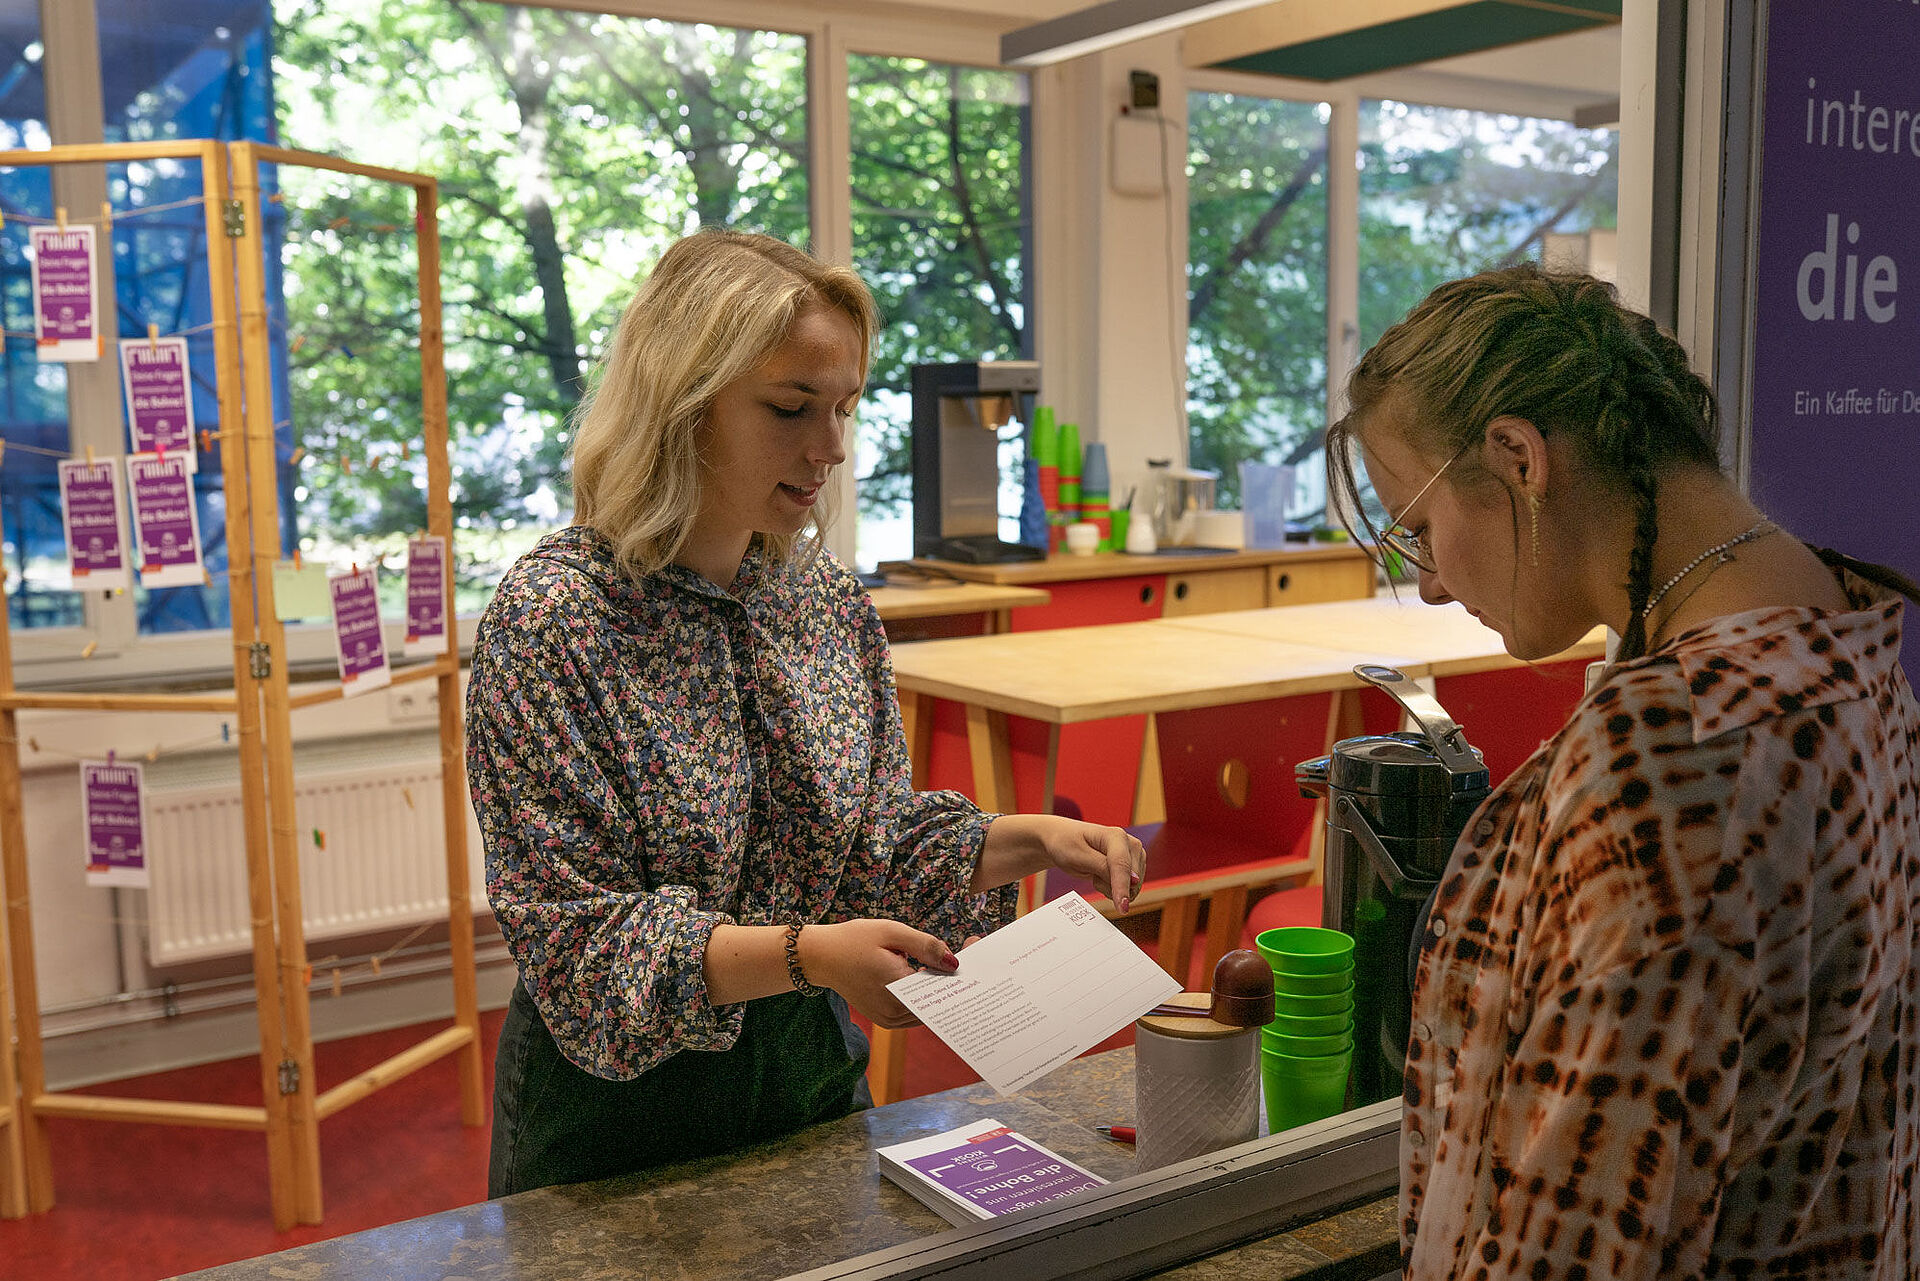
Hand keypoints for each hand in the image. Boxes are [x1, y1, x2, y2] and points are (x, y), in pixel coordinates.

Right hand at [798, 918, 958, 1029]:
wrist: (820, 957)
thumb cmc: (853, 940)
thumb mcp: (891, 932)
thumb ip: (925, 946)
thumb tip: (954, 963)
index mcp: (896, 989)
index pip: (941, 984)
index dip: (959, 967)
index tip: (973, 946)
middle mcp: (894, 1012)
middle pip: (938, 998)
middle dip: (953, 976)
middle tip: (969, 951)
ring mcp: (890, 1020)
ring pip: (929, 1006)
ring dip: (940, 986)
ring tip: (950, 959)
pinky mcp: (886, 1019)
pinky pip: (916, 1009)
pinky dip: (926, 994)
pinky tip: (932, 973)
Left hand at [1029, 816, 1146, 911]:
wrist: (1063, 840)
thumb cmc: (1067, 844)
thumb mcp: (1078, 856)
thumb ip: (1104, 867)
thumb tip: (1133, 880)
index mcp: (1117, 836)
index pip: (1122, 865)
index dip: (1122, 888)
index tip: (1122, 907)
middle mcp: (1131, 844)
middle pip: (1131, 880)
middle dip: (1110, 885)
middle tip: (1091, 872)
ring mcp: (1134, 856)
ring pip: (1132, 887)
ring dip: (1111, 887)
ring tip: (1096, 872)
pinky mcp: (1134, 867)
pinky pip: (1130, 889)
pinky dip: (1113, 888)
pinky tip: (1102, 876)